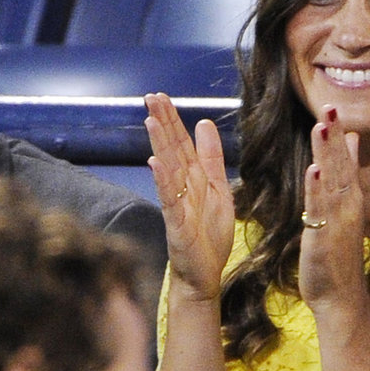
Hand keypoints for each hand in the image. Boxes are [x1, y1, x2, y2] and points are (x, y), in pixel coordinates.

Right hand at [144, 92, 234, 300]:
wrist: (204, 274)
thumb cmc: (208, 236)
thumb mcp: (219, 189)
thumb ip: (211, 158)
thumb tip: (204, 123)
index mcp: (192, 179)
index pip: (180, 143)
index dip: (172, 120)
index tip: (161, 96)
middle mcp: (181, 188)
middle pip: (171, 150)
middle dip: (162, 123)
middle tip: (151, 97)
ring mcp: (176, 205)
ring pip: (168, 169)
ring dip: (159, 145)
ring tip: (151, 120)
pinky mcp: (177, 225)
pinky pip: (169, 199)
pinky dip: (163, 181)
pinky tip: (156, 164)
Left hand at [297, 108, 369, 316]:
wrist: (340, 295)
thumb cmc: (338, 253)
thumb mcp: (343, 209)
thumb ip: (347, 175)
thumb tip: (351, 142)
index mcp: (349, 198)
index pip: (345, 161)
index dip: (339, 136)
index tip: (334, 109)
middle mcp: (347, 205)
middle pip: (341, 165)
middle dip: (334, 137)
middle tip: (330, 108)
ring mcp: (338, 220)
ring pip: (332, 181)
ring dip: (327, 156)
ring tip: (322, 129)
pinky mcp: (324, 236)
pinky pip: (321, 209)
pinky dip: (317, 190)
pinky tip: (314, 171)